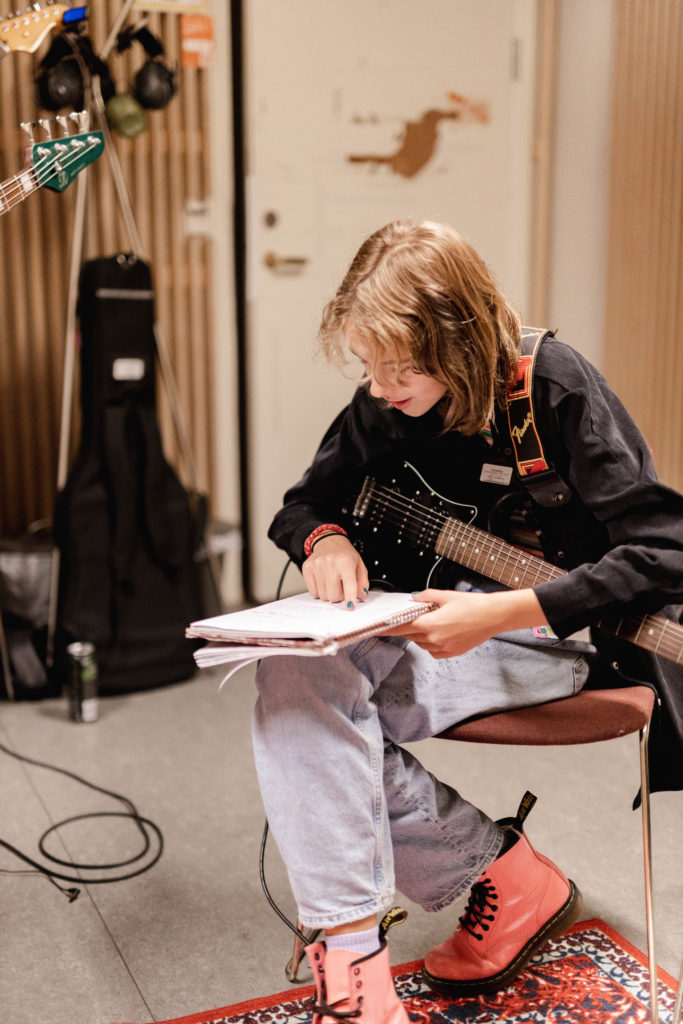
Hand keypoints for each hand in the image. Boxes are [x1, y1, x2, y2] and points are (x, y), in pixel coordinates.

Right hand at [301, 534, 369, 607]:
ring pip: (323, 595)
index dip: (350, 598)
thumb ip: (362, 581)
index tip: (350, 607)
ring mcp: (317, 565)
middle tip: (341, 588)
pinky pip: (312, 592)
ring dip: (329, 594)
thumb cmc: (344, 554)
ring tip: (332, 583)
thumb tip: (362, 595)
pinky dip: (319, 591)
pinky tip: (323, 582)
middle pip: (333, 595)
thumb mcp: (359, 565)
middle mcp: (330, 562)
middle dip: (339, 596)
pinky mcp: (307, 568)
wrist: (329, 541)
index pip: (349, 585)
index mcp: (345, 561)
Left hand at [382, 587, 548, 657]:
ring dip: (420, 634)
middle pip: (410, 635)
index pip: (401, 627)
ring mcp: (443, 648)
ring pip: (421, 643)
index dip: (387, 628)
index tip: (377, 628)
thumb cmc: (473, 605)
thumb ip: (426, 597)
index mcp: (430, 624)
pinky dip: (431, 643)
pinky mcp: (451, 653)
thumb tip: (414, 598)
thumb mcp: (446, 596)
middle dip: (407, 627)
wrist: (493, 617)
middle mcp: (434, 639)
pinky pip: (433, 650)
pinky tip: (440, 632)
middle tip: (407, 619)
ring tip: (432, 622)